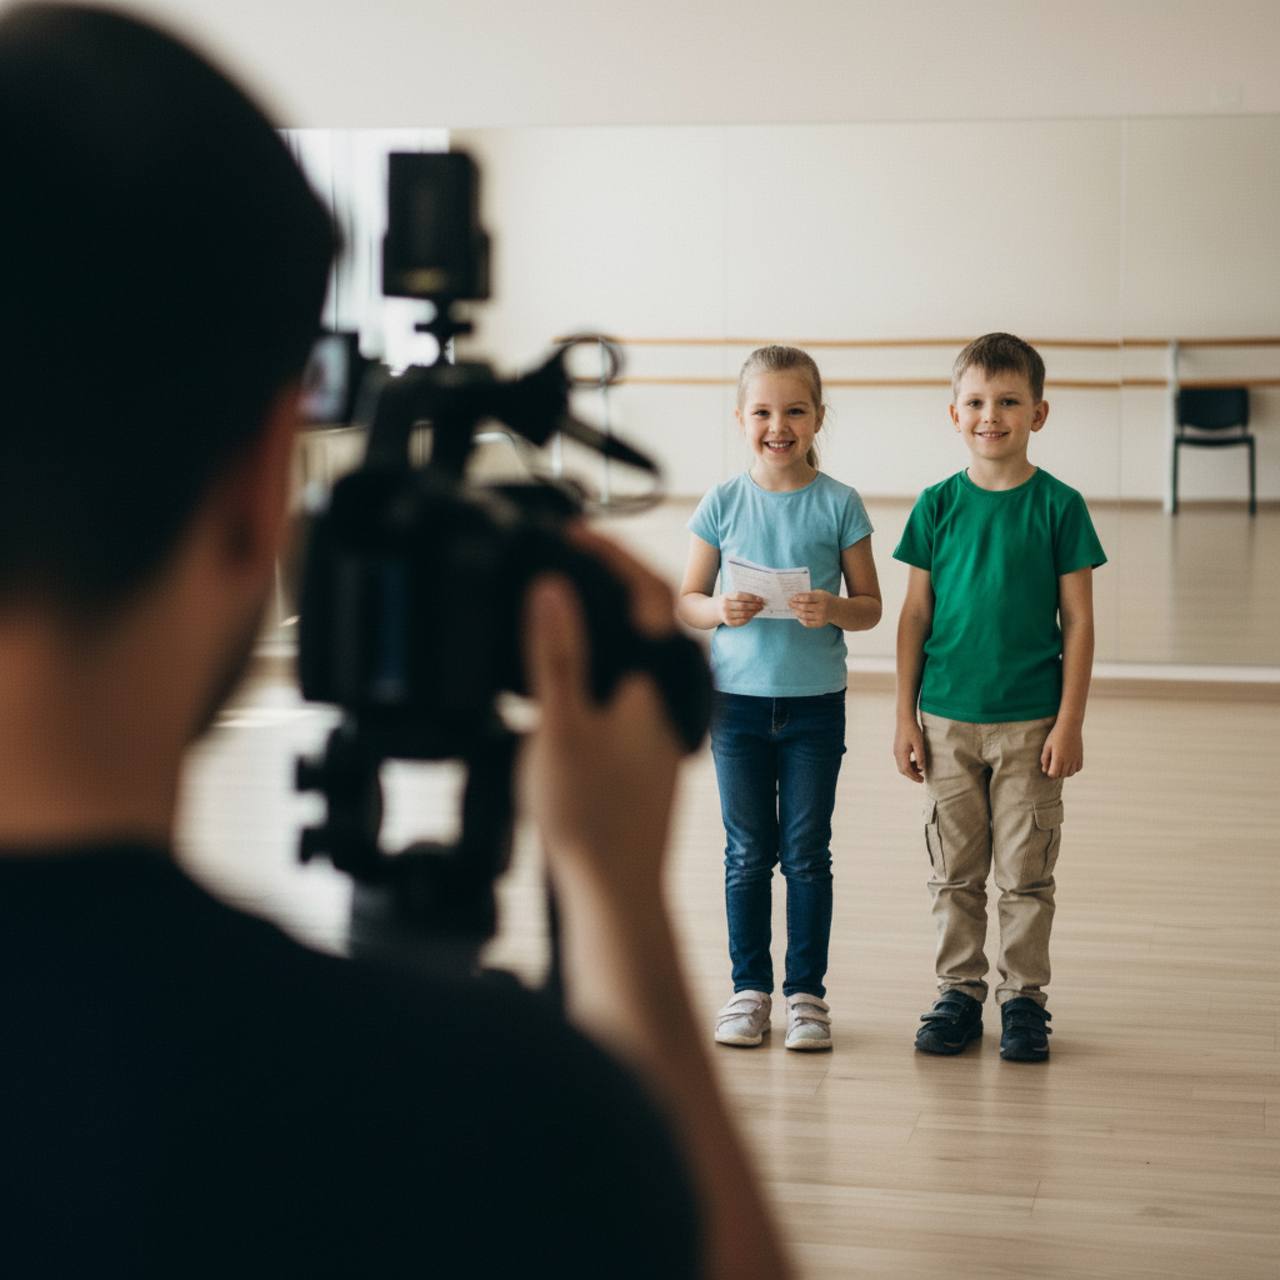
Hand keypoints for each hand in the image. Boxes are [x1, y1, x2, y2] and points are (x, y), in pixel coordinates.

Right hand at [522, 529, 681, 894]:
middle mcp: (672, 693)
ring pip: (638, 647)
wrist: (615, 889)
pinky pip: (627, 678)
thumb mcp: (560, 726)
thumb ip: (555, 655)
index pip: (646, 591)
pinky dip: (601, 655)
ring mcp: (661, 717)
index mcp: (662, 678)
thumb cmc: (593, 818)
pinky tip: (569, 664)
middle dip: (609, 576)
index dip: (609, 554)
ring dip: (605, 616)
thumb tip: (553, 590)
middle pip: (647, 613)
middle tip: (569, 551)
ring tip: (564, 594)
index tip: (573, 532)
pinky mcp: (645, 740)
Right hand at [718, 592, 763, 626]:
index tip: (760, 599)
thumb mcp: (731, 595)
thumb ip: (742, 596)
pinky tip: (753, 614)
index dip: (751, 597)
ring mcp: (726, 616)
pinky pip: (742, 621)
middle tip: (762, 605)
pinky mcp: (729, 623)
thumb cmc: (727, 601)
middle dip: (755, 605)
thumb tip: (758, 598)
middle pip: (743, 606)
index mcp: (726, 597)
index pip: (740, 596)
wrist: (716, 610)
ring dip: (754, 612)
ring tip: (759, 609)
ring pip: (744, 614)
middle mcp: (725, 606)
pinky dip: (749, 618)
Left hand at [789, 590, 834, 627]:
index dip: (798, 598)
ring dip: (797, 612)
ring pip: (805, 616)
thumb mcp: (819, 593)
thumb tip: (795, 597)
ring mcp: (821, 617)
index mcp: (822, 598)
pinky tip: (799, 616)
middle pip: (805, 607)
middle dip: (795, 605)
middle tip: (789, 604)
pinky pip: (807, 623)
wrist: (835, 609)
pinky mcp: (820, 623)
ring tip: (793, 610)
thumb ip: (808, 594)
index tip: (792, 598)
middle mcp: (822, 608)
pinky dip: (801, 620)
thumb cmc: (824, 599)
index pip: (808, 598)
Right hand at [894, 717, 926, 782]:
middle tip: (921, 778)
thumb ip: (920, 756)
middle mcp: (897, 754)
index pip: (907, 770)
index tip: (922, 780)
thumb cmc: (913, 730)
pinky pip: (901, 760)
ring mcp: (896, 750)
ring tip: (920, 769)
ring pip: (901, 766)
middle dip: (911, 775)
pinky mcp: (897, 747)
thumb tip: (921, 768)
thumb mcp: (919, 744)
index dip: (914, 777)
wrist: (904, 719)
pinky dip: (908, 764)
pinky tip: (916, 761)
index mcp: (901, 754)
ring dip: (910, 770)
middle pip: (902, 770)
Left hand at [1041, 721, 1082, 777]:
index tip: (1048, 766)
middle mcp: (1068, 760)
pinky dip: (1073, 768)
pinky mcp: (1080, 756)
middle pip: (1062, 775)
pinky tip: (1069, 763)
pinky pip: (1078, 768)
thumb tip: (1044, 770)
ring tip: (1060, 764)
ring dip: (1064, 772)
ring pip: (1070, 773)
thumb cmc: (1055, 735)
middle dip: (1056, 772)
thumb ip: (1045, 759)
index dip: (1049, 772)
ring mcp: (1075, 759)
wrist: (1070, 726)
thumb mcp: (1047, 746)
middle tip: (1053, 765)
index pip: (1053, 774)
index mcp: (1058, 758)